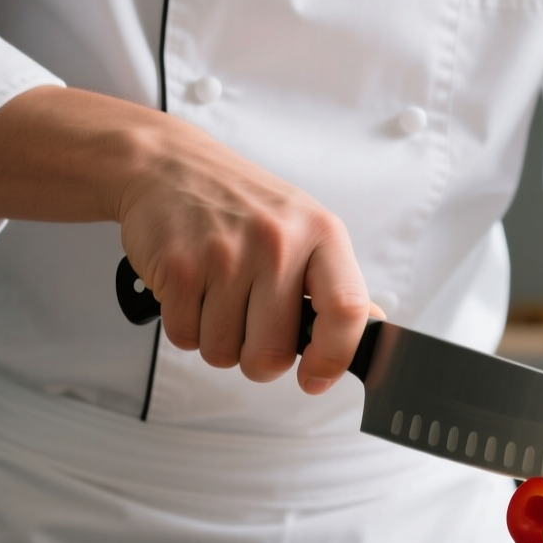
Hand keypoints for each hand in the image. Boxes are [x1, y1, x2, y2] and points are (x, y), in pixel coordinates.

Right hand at [115, 124, 372, 393]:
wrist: (168, 165)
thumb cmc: (242, 203)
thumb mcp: (305, 227)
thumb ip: (336, 282)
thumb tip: (374, 326)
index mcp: (320, 234)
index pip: (346, 310)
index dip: (334, 358)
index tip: (316, 378)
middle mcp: (277, 243)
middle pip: (273, 354)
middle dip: (260, 360)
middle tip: (252, 329)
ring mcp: (225, 255)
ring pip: (225, 353)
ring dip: (219, 341)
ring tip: (218, 297)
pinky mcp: (179, 268)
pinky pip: (186, 338)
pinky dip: (187, 327)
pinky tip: (193, 290)